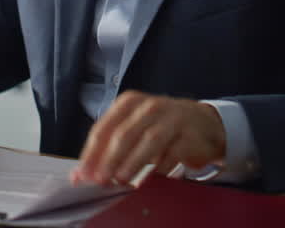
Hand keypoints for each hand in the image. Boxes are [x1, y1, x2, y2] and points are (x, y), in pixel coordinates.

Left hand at [71, 90, 225, 184]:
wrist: (202, 123)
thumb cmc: (160, 128)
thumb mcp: (133, 130)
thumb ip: (109, 148)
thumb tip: (82, 174)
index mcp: (129, 103)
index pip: (103, 128)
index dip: (91, 153)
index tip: (83, 174)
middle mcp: (149, 106)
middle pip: (124, 133)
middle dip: (109, 159)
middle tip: (100, 180)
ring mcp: (171, 117)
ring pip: (148, 140)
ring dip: (133, 162)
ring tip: (122, 180)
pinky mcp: (189, 133)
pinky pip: (172, 152)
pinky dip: (160, 168)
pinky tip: (151, 180)